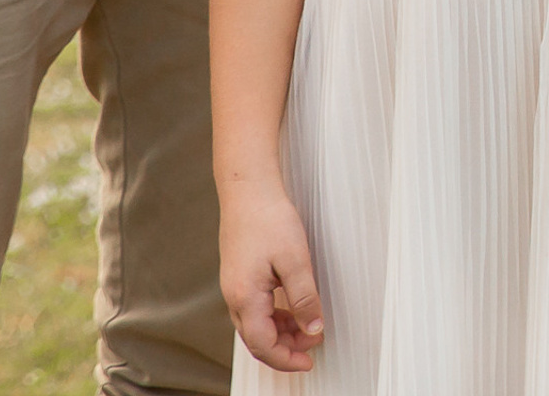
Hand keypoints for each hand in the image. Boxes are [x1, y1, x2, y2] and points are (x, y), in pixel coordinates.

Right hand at [220, 183, 325, 371]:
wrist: (247, 188)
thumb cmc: (269, 217)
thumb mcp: (295, 259)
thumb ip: (305, 297)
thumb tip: (314, 329)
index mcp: (245, 298)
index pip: (264, 345)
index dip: (287, 358)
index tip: (310, 360)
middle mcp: (234, 298)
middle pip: (257, 340)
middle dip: (286, 348)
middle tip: (314, 343)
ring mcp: (234, 287)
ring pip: (256, 325)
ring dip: (281, 332)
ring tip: (308, 326)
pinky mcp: (238, 276)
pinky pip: (254, 308)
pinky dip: (274, 316)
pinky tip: (291, 308)